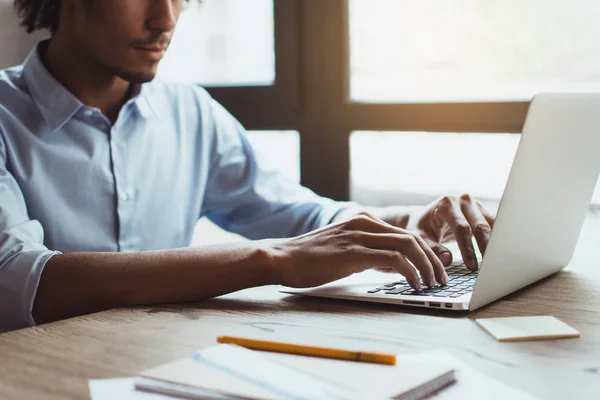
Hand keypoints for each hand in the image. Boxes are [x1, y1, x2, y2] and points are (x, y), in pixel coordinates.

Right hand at [268, 215, 447, 289]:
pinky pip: (394, 259)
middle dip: (431, 259)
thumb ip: (366, 253)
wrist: (281, 258)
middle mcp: (364, 224)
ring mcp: (359, 236)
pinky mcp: (354, 252)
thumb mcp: (342, 251)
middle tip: (441, 278)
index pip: (403, 234)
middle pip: (411, 237)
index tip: (433, 269)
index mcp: (362, 221)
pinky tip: (414, 284)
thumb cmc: (308, 259)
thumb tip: (391, 265)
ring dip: (426, 266)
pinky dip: (410, 272)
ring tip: (433, 283)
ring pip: (408, 245)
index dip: (424, 252)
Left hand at [406, 194, 495, 270]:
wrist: (425, 216)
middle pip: (480, 225)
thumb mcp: (421, 237)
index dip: (468, 249)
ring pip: (491, 225)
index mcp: (447, 203)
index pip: (462, 228)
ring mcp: (476, 205)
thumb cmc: (422, 227)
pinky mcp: (483, 212)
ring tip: (496, 264)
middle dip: (485, 248)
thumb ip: (432, 248)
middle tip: (488, 268)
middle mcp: (464, 201)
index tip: (471, 267)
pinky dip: (497, 241)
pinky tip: (498, 255)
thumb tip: (447, 260)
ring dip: (495, 245)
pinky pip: (495, 226)